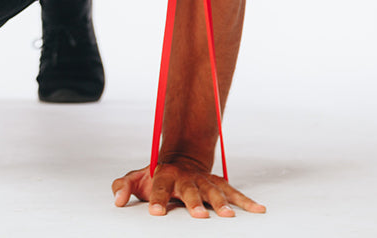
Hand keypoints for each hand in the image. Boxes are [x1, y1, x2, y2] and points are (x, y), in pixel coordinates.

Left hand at [111, 161, 265, 217]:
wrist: (179, 160)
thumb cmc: (155, 175)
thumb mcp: (135, 178)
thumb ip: (123, 187)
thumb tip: (118, 201)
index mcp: (165, 176)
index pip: (159, 188)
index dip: (156, 199)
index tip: (155, 212)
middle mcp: (186, 179)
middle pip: (190, 191)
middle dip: (194, 203)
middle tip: (199, 215)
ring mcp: (204, 181)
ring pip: (214, 192)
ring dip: (221, 204)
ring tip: (228, 216)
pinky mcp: (218, 185)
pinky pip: (234, 193)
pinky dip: (246, 201)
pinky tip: (258, 210)